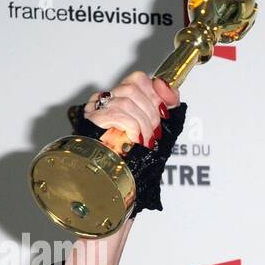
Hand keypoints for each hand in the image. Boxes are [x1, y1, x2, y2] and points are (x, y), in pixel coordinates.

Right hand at [68, 72, 187, 217]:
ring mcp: (97, 110)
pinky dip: (133, 128)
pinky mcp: (92, 121)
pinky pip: (119, 114)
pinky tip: (135, 140)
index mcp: (119, 103)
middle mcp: (106, 103)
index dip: (157, 89)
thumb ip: (161, 113)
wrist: (106, 185)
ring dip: (144, 123)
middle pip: (133, 87)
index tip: (168, 106)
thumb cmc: (127, 164)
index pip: (138, 79)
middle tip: (154, 134)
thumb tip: (172, 93)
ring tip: (144, 142)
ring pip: (127, 98)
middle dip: (151, 112)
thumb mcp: (151, 136)